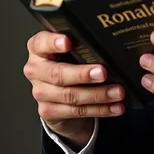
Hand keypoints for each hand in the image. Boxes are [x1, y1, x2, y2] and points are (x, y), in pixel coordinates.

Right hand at [23, 31, 125, 148]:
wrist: (58, 95)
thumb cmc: (69, 62)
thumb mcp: (72, 50)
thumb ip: (82, 45)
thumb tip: (111, 45)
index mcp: (38, 49)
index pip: (41, 42)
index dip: (53, 42)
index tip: (68, 42)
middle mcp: (36, 70)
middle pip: (57, 73)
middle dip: (83, 74)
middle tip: (103, 73)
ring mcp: (40, 92)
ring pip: (70, 95)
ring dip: (98, 95)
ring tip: (117, 92)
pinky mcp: (48, 111)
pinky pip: (77, 111)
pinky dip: (100, 109)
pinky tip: (115, 106)